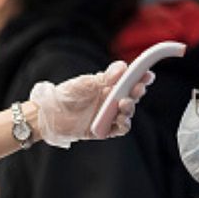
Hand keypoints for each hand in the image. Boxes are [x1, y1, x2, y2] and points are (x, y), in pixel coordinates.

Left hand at [28, 60, 152, 148]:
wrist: (50, 115)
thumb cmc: (66, 95)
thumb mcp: (85, 83)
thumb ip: (105, 77)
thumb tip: (123, 67)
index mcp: (108, 86)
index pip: (129, 81)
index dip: (141, 77)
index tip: (148, 74)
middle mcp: (111, 100)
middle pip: (132, 96)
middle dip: (138, 91)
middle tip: (137, 88)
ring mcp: (109, 115)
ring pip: (128, 113)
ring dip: (130, 108)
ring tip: (123, 104)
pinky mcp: (104, 130)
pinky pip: (120, 129)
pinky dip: (123, 124)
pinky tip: (120, 119)